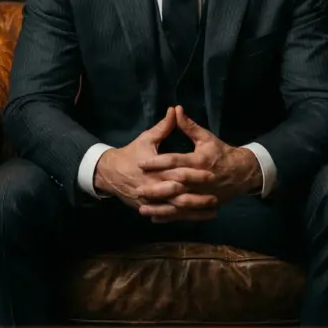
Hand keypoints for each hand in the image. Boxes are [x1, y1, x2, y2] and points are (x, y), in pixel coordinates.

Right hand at [94, 107, 218, 219]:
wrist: (110, 173)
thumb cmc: (131, 153)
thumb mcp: (147, 138)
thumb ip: (164, 126)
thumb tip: (175, 110)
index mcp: (155, 169)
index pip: (178, 172)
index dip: (195, 173)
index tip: (211, 173)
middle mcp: (154, 187)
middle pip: (179, 195)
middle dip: (197, 197)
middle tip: (216, 197)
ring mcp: (152, 200)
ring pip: (175, 209)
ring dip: (194, 210)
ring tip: (213, 210)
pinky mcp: (150, 207)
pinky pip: (169, 215)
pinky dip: (183, 217)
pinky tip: (198, 217)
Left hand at [136, 106, 262, 221]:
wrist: (241, 173)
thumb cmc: (221, 153)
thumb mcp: (206, 137)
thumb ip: (189, 126)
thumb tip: (175, 109)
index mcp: (199, 161)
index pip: (175, 161)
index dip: (158, 162)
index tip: (141, 163)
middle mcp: (199, 180)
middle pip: (174, 185)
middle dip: (155, 189)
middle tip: (137, 189)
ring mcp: (201, 195)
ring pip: (177, 204)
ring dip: (160, 207)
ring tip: (141, 209)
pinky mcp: (202, 205)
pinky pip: (184, 214)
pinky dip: (170, 217)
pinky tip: (155, 218)